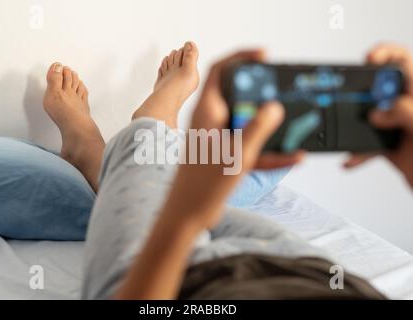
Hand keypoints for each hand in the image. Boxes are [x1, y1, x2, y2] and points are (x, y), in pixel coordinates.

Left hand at [163, 50, 303, 229]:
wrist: (186, 214)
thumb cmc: (203, 186)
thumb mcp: (237, 155)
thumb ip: (257, 129)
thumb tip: (274, 107)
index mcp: (207, 112)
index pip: (220, 70)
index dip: (241, 57)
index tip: (264, 55)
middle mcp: (211, 120)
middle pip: (237, 93)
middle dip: (260, 90)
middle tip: (282, 91)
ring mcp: (217, 138)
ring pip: (246, 120)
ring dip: (267, 122)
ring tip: (293, 124)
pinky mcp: (223, 155)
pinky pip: (249, 145)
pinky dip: (268, 150)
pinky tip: (292, 157)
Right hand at [344, 44, 412, 187]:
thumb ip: (405, 112)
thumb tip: (378, 112)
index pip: (404, 62)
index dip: (386, 55)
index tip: (370, 60)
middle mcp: (408, 106)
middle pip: (378, 88)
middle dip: (362, 94)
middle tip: (360, 104)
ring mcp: (397, 126)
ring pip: (367, 117)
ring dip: (354, 126)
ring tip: (350, 131)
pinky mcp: (387, 145)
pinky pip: (365, 143)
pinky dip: (356, 152)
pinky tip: (351, 158)